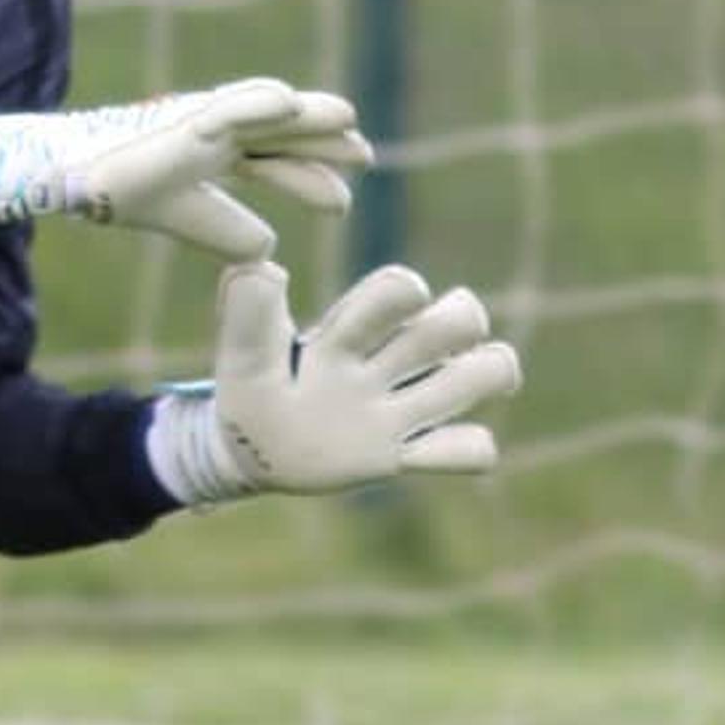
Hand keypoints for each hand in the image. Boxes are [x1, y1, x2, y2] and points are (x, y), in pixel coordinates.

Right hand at [0, 79, 368, 261]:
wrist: (66, 176)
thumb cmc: (117, 189)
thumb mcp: (185, 217)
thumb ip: (224, 230)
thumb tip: (270, 251)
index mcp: (215, 151)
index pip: (273, 158)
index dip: (307, 173)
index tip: (344, 196)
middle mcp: (214, 129)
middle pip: (280, 133)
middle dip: (320, 142)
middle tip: (364, 155)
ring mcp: (198, 121)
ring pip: (263, 113)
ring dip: (304, 115)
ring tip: (346, 118)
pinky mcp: (177, 122)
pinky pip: (223, 106)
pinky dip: (254, 102)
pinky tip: (286, 102)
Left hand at [149, 260, 523, 500]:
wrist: (247, 451)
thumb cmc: (249, 393)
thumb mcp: (241, 358)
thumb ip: (248, 314)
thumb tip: (267, 268)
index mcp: (346, 333)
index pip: (397, 290)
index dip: (402, 294)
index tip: (368, 324)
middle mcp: (384, 363)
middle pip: (459, 321)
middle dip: (459, 324)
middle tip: (415, 355)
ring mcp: (399, 410)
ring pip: (483, 373)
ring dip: (483, 377)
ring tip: (431, 402)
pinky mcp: (404, 455)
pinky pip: (473, 450)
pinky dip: (470, 450)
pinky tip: (421, 454)